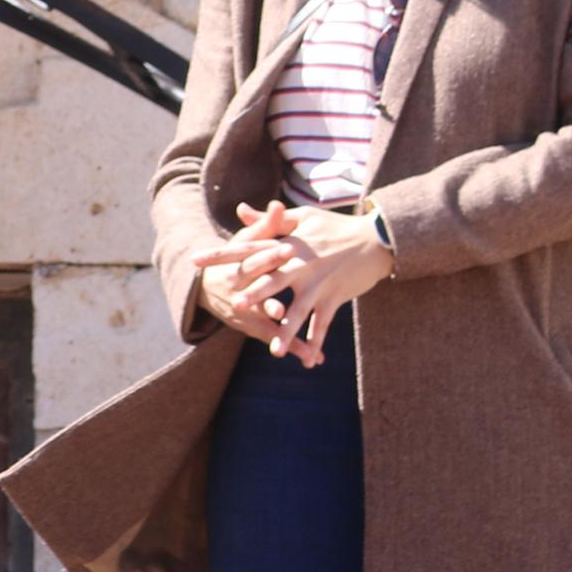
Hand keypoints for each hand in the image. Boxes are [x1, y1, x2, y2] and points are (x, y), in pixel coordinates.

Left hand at [190, 201, 390, 362]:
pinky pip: (323, 324)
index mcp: (288, 245)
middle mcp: (302, 265)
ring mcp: (319, 284)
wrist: (376, 240)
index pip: (248, 249)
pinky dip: (316, 342)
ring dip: (287, 330)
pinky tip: (307, 360)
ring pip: (299, 311)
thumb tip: (240, 211)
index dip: (221, 255)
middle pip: (273, 281)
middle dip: (256, 294)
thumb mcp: (303, 218)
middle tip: (236, 305)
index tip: (195, 260)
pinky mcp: (335, 298)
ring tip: (273, 348)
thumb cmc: (336, 228)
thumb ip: (269, 221)